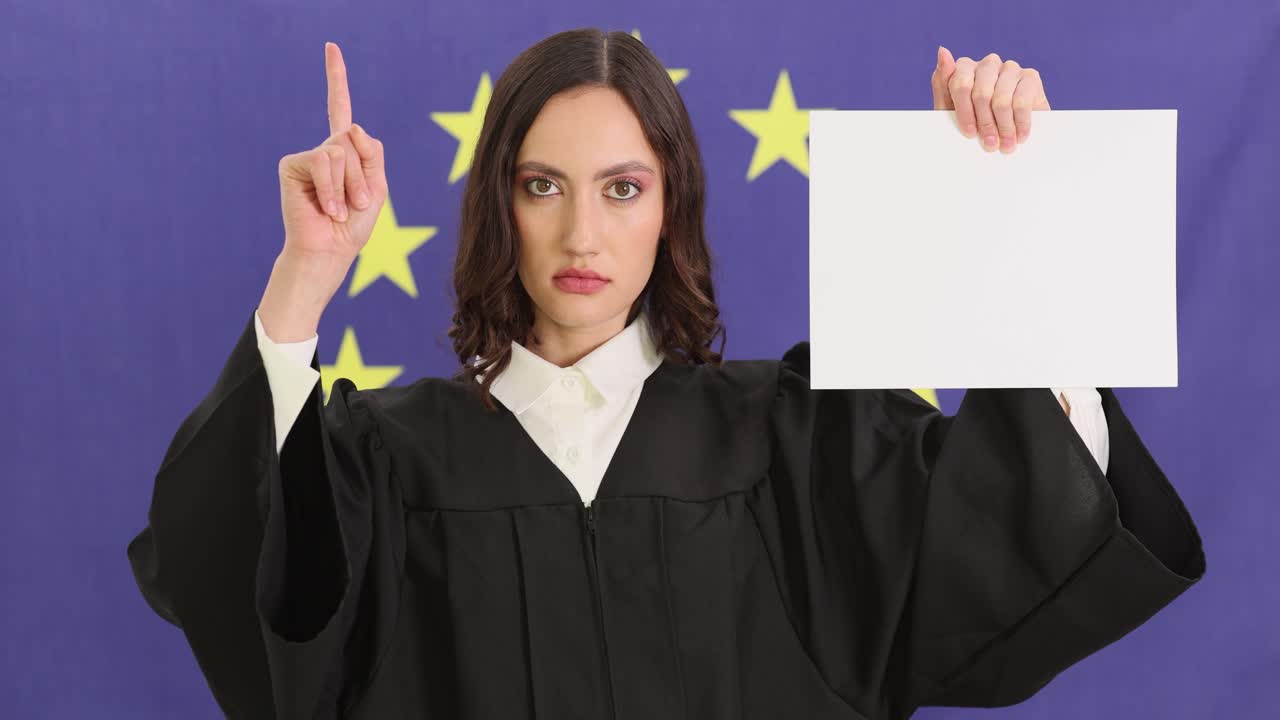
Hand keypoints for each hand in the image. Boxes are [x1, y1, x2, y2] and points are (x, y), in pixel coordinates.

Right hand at [276, 42, 387, 262]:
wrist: (329, 251)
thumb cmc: (353, 225)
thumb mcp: (377, 188)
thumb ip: (372, 153)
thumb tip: (351, 128)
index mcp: (344, 152)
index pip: (339, 109)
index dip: (336, 78)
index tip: (331, 47)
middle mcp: (324, 149)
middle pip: (355, 139)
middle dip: (363, 176)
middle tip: (357, 206)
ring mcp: (307, 156)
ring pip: (341, 151)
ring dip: (350, 185)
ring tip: (342, 210)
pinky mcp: (292, 165)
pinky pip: (324, 161)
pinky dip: (332, 189)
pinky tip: (328, 209)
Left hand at [930, 46, 1051, 153]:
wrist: (1004, 138)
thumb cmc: (971, 124)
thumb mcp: (948, 110)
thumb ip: (942, 82)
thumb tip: (942, 50)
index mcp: (964, 68)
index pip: (961, 85)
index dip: (964, 113)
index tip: (969, 134)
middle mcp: (988, 63)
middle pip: (982, 93)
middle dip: (985, 123)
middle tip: (989, 144)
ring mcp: (1010, 68)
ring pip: (1002, 100)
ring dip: (1003, 128)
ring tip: (1005, 145)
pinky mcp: (1031, 77)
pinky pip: (1022, 101)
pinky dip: (1020, 123)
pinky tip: (1020, 136)